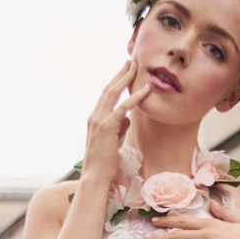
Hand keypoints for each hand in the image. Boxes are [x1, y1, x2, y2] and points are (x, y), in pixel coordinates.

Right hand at [82, 60, 149, 185]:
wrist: (96, 177)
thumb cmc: (105, 164)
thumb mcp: (112, 142)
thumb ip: (118, 128)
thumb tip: (127, 119)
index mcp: (94, 120)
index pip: (105, 96)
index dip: (115, 82)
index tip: (124, 71)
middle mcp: (94, 117)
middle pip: (108, 89)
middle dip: (120, 74)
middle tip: (130, 61)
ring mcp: (99, 121)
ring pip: (114, 94)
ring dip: (126, 79)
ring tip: (136, 67)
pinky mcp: (107, 127)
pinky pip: (124, 108)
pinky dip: (135, 97)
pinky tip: (145, 90)